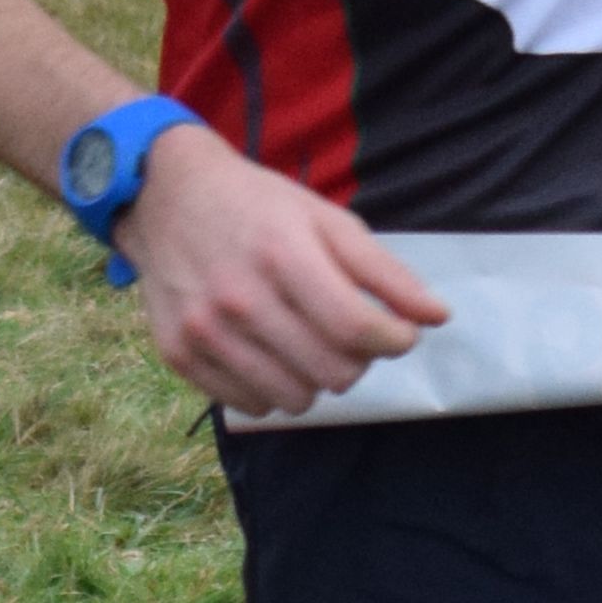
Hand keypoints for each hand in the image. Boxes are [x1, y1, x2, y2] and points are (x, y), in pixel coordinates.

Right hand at [114, 122, 446, 416]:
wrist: (165, 197)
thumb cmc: (257, 206)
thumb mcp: (326, 219)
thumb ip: (384, 271)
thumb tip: (436, 317)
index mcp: (283, 255)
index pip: (357, 329)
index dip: (394, 340)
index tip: (400, 333)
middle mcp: (239, 299)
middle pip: (333, 372)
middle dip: (358, 361)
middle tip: (349, 336)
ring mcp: (204, 332)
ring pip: (295, 399)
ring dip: (315, 378)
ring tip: (307, 343)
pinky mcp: (179, 355)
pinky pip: (251, 405)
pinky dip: (272, 389)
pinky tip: (269, 353)